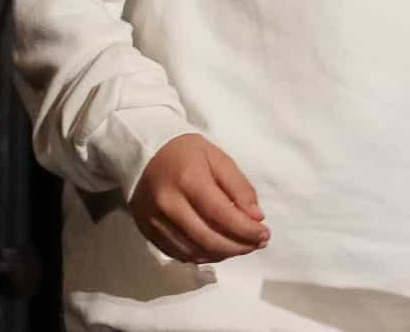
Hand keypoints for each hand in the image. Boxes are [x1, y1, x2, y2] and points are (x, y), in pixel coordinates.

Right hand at [130, 134, 268, 263]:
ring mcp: (154, 221)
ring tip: (242, 247)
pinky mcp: (147, 232)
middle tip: (257, 244)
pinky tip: (219, 249)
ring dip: (223, 254)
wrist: (145, 155)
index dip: (246, 230)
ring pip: (193, 251)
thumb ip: (239, 188)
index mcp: (188, 180)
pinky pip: (179, 254)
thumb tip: (256, 218)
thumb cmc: (187, 154)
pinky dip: (203, 256)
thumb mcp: (218, 158)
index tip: (265, 234)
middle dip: (238, 247)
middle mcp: (168, 204)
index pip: (222, 214)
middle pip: (207, 238)